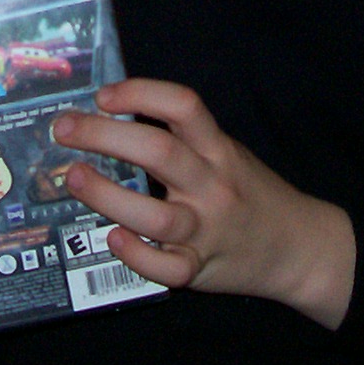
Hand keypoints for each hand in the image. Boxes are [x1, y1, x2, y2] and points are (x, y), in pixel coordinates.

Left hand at [51, 78, 355, 329]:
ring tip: (75, 178)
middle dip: (104, 136)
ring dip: (109, 195)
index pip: (184, 106)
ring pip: (157, 215)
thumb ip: (186, 140)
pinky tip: (113, 239)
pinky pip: (167, 268)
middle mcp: (213, 186)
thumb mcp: (228, 154)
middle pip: (160, 152)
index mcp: (219, 150)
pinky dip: (138, 255)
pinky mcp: (201, 270)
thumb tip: (117, 118)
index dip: (141, 93)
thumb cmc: (252, 194)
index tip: (103, 95)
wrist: (300, 248)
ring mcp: (207, 230)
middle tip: (64, 129)